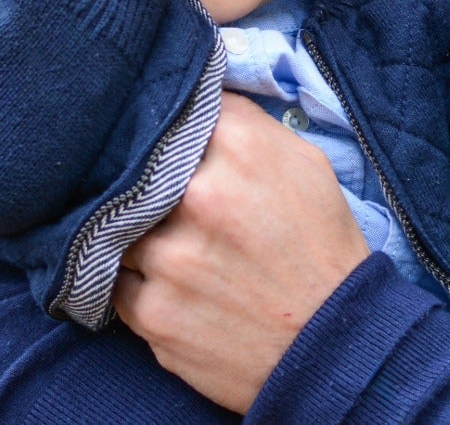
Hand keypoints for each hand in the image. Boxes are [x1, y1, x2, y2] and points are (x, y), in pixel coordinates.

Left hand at [114, 94, 368, 412]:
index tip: (166, 143)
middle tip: (162, 200)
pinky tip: (175, 289)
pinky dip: (138, 283)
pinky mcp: (152, 313)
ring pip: (117, 227)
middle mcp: (197, 196)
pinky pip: (116, 282)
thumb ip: (245, 124)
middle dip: (144, 183)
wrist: (333, 348)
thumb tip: (195, 101)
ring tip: (177, 251)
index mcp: (239, 149)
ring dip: (139, 235)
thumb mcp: (305, 165)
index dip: (168, 128)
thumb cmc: (320, 249)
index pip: (173, 112)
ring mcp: (169, 258)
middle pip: (135, 169)